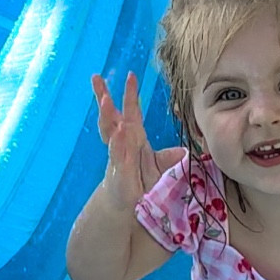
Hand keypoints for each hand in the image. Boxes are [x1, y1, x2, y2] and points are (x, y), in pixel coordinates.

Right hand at [92, 73, 184, 209]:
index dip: (130, 94)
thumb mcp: (158, 168)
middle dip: (104, 97)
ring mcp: (117, 154)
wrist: (130, 204)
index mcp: (133, 137)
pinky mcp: (118, 169)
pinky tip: (118, 131)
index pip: (131, 111)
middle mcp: (122, 142)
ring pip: (109, 131)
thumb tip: (182, 151)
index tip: (130, 75)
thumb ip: (167, 158)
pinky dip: (117, 142)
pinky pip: (117, 153)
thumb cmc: (142, 183)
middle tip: (97, 78)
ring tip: (104, 100)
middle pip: (110, 116)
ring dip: (106, 116)